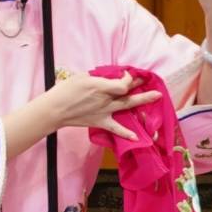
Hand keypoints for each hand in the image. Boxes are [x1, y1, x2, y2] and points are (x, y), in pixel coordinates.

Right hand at [44, 73, 162, 142]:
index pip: (122, 83)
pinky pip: (115, 128)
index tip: (128, 74)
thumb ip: (98, 77)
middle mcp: (105, 99)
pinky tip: (137, 137)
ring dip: (142, 101)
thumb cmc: (65, 90)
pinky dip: (126, 133)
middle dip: (141, 86)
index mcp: (100, 87)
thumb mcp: (81, 77)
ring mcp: (104, 112)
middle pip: (127, 93)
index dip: (128, 78)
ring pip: (126, 106)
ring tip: (157, 97)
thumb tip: (109, 76)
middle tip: (152, 81)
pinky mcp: (100, 122)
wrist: (55, 110)